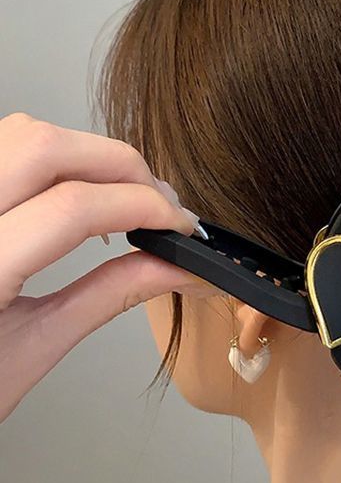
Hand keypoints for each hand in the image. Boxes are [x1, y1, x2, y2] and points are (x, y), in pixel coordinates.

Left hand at [0, 112, 211, 422]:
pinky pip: (4, 146)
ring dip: (88, 155)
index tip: (181, 227)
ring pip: (22, 134)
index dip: (144, 206)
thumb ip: (110, 296)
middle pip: (47, 146)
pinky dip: (54, 159)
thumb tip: (175, 268)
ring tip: (124, 197)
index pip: (74, 207)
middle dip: (123, 166)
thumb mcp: (33, 349)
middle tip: (162, 205)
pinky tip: (77, 192)